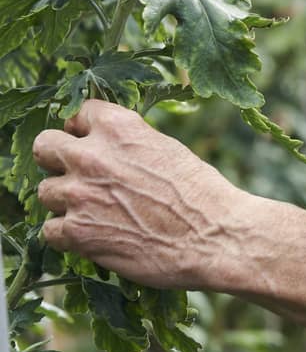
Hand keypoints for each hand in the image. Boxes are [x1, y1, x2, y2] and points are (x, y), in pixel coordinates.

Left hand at [33, 99, 245, 290]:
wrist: (214, 237)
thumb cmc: (201, 195)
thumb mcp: (166, 149)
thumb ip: (128, 144)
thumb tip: (109, 149)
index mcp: (117, 127)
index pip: (79, 113)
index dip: (84, 131)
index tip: (91, 144)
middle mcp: (91, 155)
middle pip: (44, 147)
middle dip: (57, 159)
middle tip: (76, 176)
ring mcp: (79, 194)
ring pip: (45, 192)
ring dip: (65, 202)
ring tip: (92, 213)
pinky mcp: (77, 233)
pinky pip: (50, 231)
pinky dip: (68, 236)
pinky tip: (92, 236)